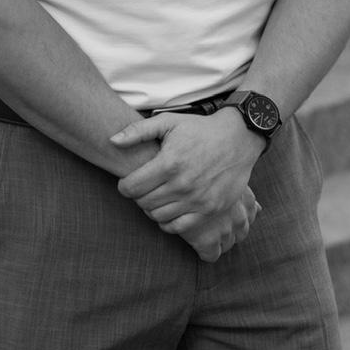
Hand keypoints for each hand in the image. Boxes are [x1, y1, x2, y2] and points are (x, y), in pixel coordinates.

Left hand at [110, 110, 262, 257]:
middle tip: (141, 188)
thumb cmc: (199, 129)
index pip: (132, 187)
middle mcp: (183, 184)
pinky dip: (168, 222)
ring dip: (151, 209)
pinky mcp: (210, 210)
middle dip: (137, 197)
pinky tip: (168, 209)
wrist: (237, 139)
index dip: (124, 186)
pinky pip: (179, 227)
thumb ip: (137, 131)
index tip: (126, 183)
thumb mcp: (168, 122)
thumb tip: (112, 141)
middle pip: (143, 203)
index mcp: (169, 163)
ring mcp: (198, 200)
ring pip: (158, 216)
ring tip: (154, 197)